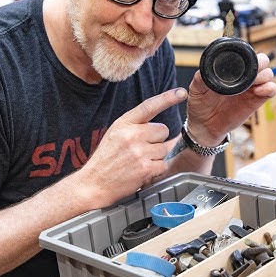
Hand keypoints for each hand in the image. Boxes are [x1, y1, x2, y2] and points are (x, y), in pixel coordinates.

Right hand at [75, 88, 187, 207]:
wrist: (94, 183)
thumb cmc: (106, 159)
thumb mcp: (115, 133)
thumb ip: (135, 126)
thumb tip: (158, 126)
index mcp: (124, 123)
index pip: (149, 106)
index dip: (167, 98)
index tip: (181, 93)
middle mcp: (132, 135)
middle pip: (163, 130)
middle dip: (157, 139)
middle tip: (142, 148)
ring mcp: (139, 152)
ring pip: (164, 149)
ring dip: (156, 156)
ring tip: (139, 161)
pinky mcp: (145, 168)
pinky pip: (163, 164)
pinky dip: (156, 169)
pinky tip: (142, 171)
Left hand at [186, 52, 275, 144]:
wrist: (204, 125)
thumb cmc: (200, 105)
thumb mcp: (196, 89)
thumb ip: (201, 78)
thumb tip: (205, 69)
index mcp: (230, 70)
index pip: (245, 55)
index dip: (248, 54)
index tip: (241, 61)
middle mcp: (243, 77)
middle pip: (262, 61)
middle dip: (260, 62)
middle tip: (251, 72)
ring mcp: (251, 88)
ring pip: (268, 74)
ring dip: (264, 75)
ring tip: (253, 84)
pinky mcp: (256, 101)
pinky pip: (271, 90)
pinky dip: (270, 88)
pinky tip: (258, 91)